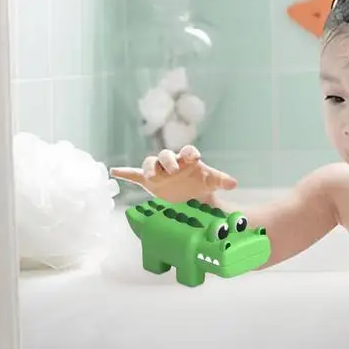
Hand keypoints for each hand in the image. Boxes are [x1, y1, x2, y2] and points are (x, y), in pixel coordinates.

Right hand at [110, 144, 237, 203]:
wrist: (190, 196)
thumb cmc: (200, 184)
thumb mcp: (211, 182)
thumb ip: (220, 180)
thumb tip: (233, 184)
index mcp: (188, 160)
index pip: (188, 151)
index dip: (190, 153)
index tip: (194, 157)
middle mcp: (172, 163)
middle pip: (166, 155)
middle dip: (168, 161)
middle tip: (173, 170)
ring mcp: (159, 172)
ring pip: (150, 163)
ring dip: (149, 168)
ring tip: (150, 176)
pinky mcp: (149, 182)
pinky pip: (134, 175)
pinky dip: (125, 173)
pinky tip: (114, 171)